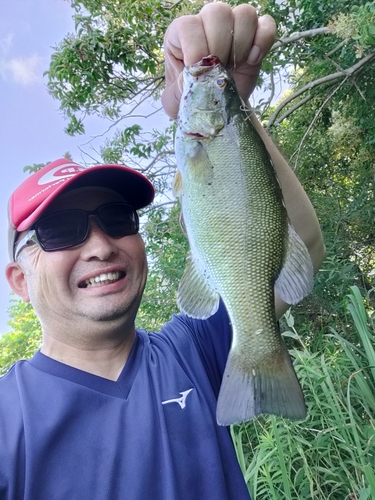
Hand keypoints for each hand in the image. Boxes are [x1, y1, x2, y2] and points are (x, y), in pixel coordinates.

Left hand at [161, 3, 276, 118]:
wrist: (215, 109)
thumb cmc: (192, 99)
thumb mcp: (176, 100)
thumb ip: (179, 88)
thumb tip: (195, 75)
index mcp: (181, 34)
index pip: (188, 25)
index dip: (196, 47)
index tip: (200, 71)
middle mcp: (206, 23)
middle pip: (218, 13)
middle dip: (219, 45)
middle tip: (219, 71)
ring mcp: (233, 27)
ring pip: (244, 14)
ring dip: (240, 45)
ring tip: (233, 68)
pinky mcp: (255, 36)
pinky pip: (267, 25)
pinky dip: (263, 41)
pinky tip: (252, 61)